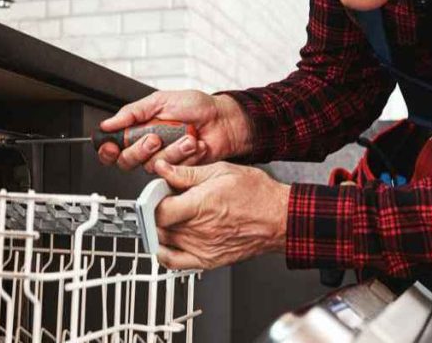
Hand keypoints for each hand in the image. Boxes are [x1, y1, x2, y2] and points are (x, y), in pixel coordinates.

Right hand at [97, 90, 251, 171]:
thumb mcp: (160, 101)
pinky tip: (194, 145)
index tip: (112, 145)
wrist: (223, 119)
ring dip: (171, 150)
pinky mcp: (179, 170)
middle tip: (155, 137)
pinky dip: (186, 156)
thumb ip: (132, 112)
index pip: (113, 146)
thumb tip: (108, 123)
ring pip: (152, 166)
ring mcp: (163, 159)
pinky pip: (173, 171)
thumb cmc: (196, 107)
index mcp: (139, 129)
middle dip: (140, 149)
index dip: (108, 149)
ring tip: (186, 136)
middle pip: (127, 161)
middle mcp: (148, 147)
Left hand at [151, 160, 288, 269]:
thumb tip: (163, 169)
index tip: (156, 192)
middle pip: (159, 224)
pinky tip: (164, 241)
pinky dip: (163, 253)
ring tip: (172, 214)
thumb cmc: (257, 194)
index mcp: (201, 205)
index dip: (152, 200)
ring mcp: (203, 247)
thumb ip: (187, 173)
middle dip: (157, 210)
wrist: (279, 218)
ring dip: (161, 227)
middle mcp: (200, 229)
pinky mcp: (208, 260)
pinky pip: (174, 262)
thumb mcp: (221, 171)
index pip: (158, 210)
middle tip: (167, 198)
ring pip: (163, 240)